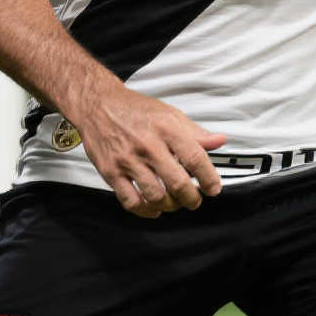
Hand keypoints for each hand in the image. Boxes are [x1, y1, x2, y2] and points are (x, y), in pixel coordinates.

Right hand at [70, 84, 225, 217]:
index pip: (195, 159)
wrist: (97, 104)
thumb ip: (195, 132)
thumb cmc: (133, 109)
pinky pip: (131, 201)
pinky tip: (153, 208)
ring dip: (171, 205)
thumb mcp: (169, 114)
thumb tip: (218, 141)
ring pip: (155, 196)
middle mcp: (147, 145)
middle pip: (177, 183)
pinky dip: (146, 211)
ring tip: (175, 202)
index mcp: (166, 128)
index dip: (209, 178)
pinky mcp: (111, 172)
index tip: (213, 188)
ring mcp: (127, 160)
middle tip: (195, 200)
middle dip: (192, 199)